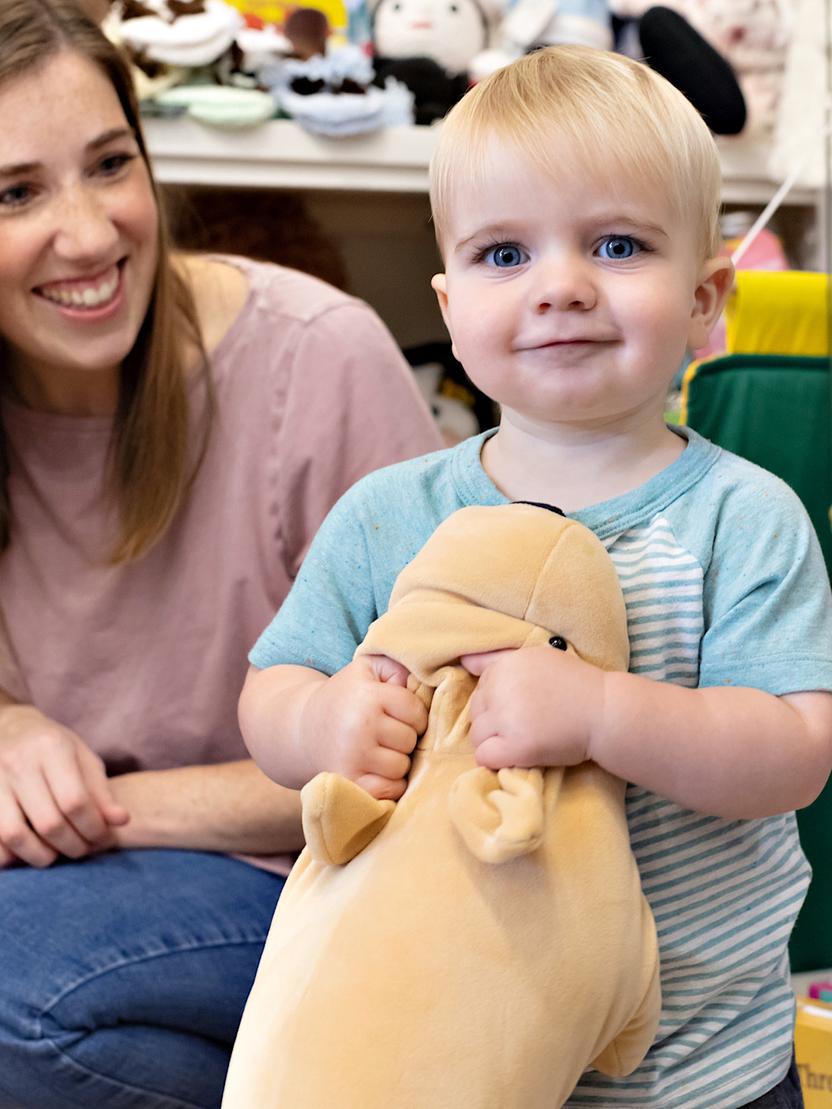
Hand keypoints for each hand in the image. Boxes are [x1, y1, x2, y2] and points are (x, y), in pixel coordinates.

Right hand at [0, 705, 128, 867]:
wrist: (10, 728)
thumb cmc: (54, 747)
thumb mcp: (83, 758)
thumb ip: (101, 791)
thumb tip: (121, 821)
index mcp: (51, 748)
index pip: (75, 801)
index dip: (94, 828)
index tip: (104, 840)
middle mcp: (19, 762)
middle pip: (48, 822)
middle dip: (72, 846)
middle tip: (84, 850)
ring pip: (14, 835)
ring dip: (40, 856)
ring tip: (56, 855)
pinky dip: (10, 855)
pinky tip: (28, 852)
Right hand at [301, 655, 427, 800]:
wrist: (301, 728)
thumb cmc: (344, 696)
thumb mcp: (367, 669)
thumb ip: (398, 665)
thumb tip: (423, 679)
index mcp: (367, 697)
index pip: (416, 711)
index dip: (414, 714)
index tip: (400, 715)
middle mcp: (359, 728)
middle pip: (410, 741)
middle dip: (405, 738)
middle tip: (388, 734)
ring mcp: (352, 757)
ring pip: (401, 767)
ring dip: (396, 762)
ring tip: (381, 751)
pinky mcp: (348, 781)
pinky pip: (388, 790)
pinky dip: (389, 785)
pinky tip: (377, 771)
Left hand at [461, 647, 604, 770]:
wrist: (605, 711)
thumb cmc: (574, 684)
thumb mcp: (537, 658)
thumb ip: (499, 658)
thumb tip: (464, 661)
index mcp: (505, 666)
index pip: (480, 690)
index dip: (498, 703)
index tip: (521, 708)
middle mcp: (502, 689)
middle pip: (475, 713)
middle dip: (494, 723)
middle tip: (522, 727)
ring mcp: (509, 718)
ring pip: (477, 736)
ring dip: (494, 742)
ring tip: (520, 741)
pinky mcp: (518, 746)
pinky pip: (484, 757)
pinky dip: (495, 760)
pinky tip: (514, 756)